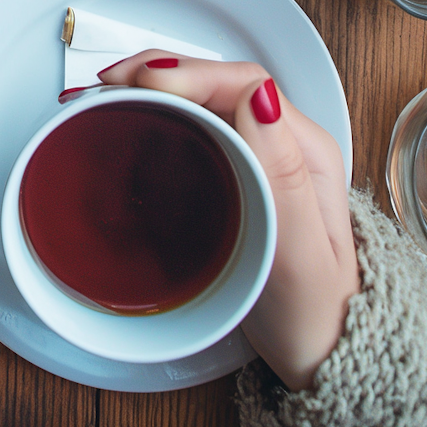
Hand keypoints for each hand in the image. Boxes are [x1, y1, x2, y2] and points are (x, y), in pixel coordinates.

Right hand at [97, 55, 358, 389]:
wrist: (324, 356)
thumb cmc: (317, 314)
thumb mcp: (303, 254)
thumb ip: (283, 177)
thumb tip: (259, 96)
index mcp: (306, 150)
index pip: (242, 81)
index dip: (185, 73)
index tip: (138, 84)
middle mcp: (285, 143)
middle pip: (216, 80)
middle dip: (155, 71)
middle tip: (102, 85)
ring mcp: (261, 156)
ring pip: (202, 99)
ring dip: (151, 88)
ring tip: (102, 96)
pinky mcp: (240, 174)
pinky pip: (196, 126)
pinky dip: (156, 114)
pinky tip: (127, 122)